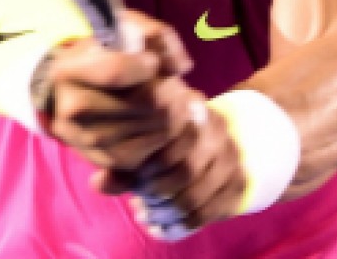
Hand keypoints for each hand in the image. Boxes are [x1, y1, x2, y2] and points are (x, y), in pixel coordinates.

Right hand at [42, 10, 249, 236]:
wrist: (68, 93)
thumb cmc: (102, 54)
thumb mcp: (122, 29)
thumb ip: (156, 35)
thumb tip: (181, 66)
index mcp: (68, 72)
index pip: (117, 73)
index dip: (148, 65)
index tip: (153, 62)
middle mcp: (73, 109)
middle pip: (146, 103)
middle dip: (171, 89)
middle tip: (173, 82)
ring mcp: (89, 139)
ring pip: (157, 127)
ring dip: (177, 112)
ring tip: (172, 98)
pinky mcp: (109, 160)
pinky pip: (156, 149)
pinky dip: (172, 133)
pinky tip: (166, 118)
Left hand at [94, 94, 247, 235]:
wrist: (211, 142)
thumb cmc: (166, 138)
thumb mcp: (144, 142)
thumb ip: (121, 163)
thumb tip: (97, 183)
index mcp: (192, 107)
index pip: (173, 139)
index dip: (151, 166)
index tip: (137, 179)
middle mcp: (217, 129)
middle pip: (187, 171)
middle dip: (158, 193)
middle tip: (138, 202)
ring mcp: (231, 157)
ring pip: (196, 196)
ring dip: (166, 214)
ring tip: (145, 215)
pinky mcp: (238, 183)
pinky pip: (209, 213)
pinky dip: (181, 227)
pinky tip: (161, 229)